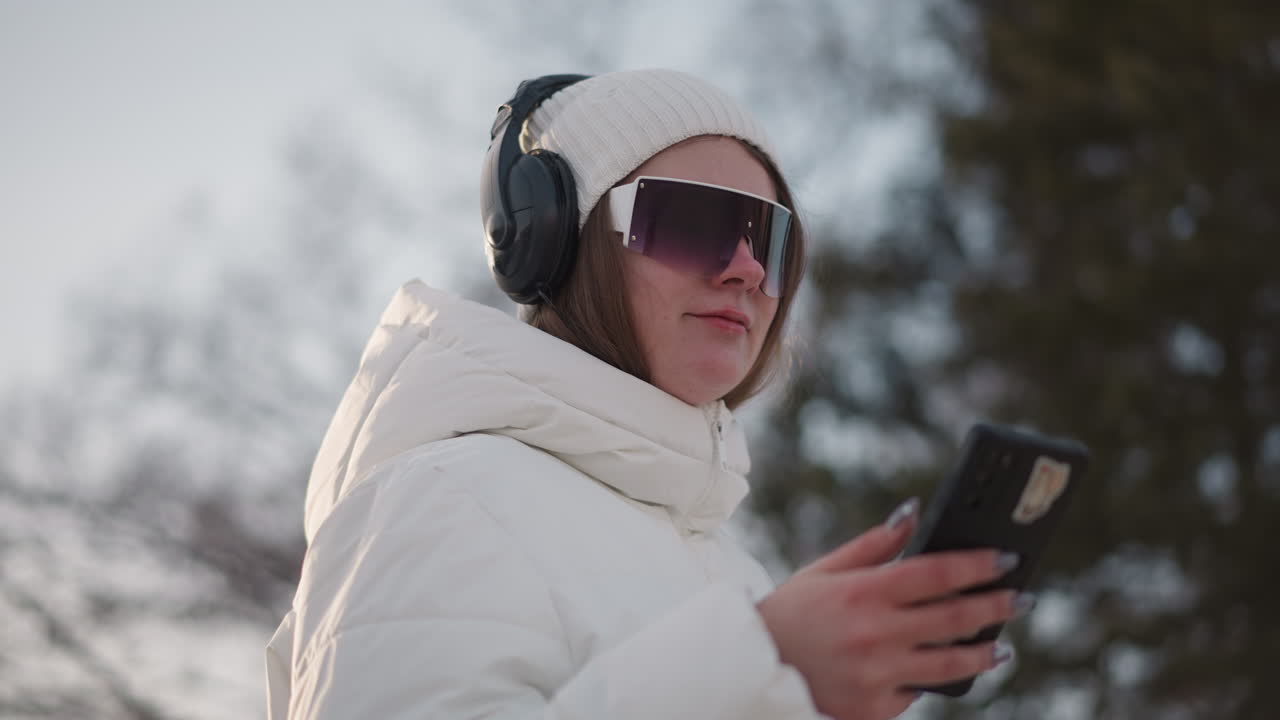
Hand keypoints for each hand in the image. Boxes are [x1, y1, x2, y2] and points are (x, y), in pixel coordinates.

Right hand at [756, 499, 1024, 719]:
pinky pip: (918, 693)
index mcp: (862, 593)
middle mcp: (874, 634)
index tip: (1007, 558)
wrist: (756, 668)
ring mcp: (878, 675)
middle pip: (955, 619)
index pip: (937, 573)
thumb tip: (914, 513)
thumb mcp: (824, 571)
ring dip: (984, 654)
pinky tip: (941, 670)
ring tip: (1001, 647)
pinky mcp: (875, 708)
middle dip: (996, 606)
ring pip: (950, 665)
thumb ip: (874, 545)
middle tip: (1023, 598)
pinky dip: (931, 680)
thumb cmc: (792, 613)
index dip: (979, 565)